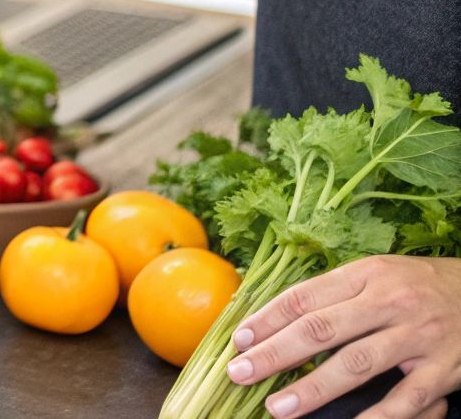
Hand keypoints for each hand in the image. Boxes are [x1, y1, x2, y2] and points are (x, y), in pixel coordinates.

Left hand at [227, 255, 460, 417]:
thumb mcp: (375, 274)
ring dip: (313, 389)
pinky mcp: (444, 369)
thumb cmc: (416, 286)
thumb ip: (330, 292)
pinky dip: (377, 417)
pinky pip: (406, 398)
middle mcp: (391, 302)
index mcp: (367, 275)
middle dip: (275, 354)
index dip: (267, 320)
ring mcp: (419, 336)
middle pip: (322, 329)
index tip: (238, 341)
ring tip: (278, 406)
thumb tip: (269, 310)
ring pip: (357, 364)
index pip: (305, 297)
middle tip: (240, 373)